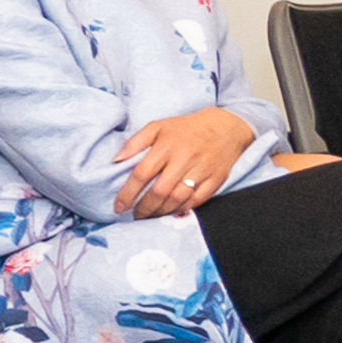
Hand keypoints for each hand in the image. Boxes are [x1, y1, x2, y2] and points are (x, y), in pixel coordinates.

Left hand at [110, 105, 264, 216]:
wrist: (226, 127)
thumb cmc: (185, 129)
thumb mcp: (157, 126)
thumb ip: (135, 143)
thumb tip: (115, 161)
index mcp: (166, 145)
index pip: (142, 173)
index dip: (128, 193)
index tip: (118, 207)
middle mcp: (184, 158)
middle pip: (160, 191)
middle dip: (144, 208)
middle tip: (135, 216)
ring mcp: (202, 169)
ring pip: (178, 198)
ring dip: (162, 211)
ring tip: (151, 216)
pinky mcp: (217, 178)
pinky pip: (198, 200)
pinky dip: (183, 209)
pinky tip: (172, 211)